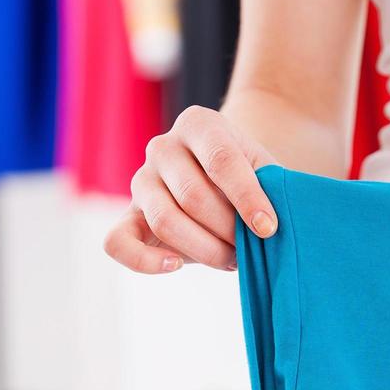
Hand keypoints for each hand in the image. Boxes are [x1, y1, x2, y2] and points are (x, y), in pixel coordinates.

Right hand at [104, 106, 279, 273]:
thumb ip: (272, 191)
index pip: (220, 160)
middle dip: (228, 229)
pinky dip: (143, 260)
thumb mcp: (268, 173)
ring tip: (232, 259)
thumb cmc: (252, 179)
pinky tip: (176, 265)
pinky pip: (117, 242)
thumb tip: (271, 228)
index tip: (268, 228)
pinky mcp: (128, 216)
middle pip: (193, 195)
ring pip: (165, 221)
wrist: (227, 184)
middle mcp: (162, 147)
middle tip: (251, 246)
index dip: (247, 198)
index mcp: (199, 124)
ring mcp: (141, 181)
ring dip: (204, 248)